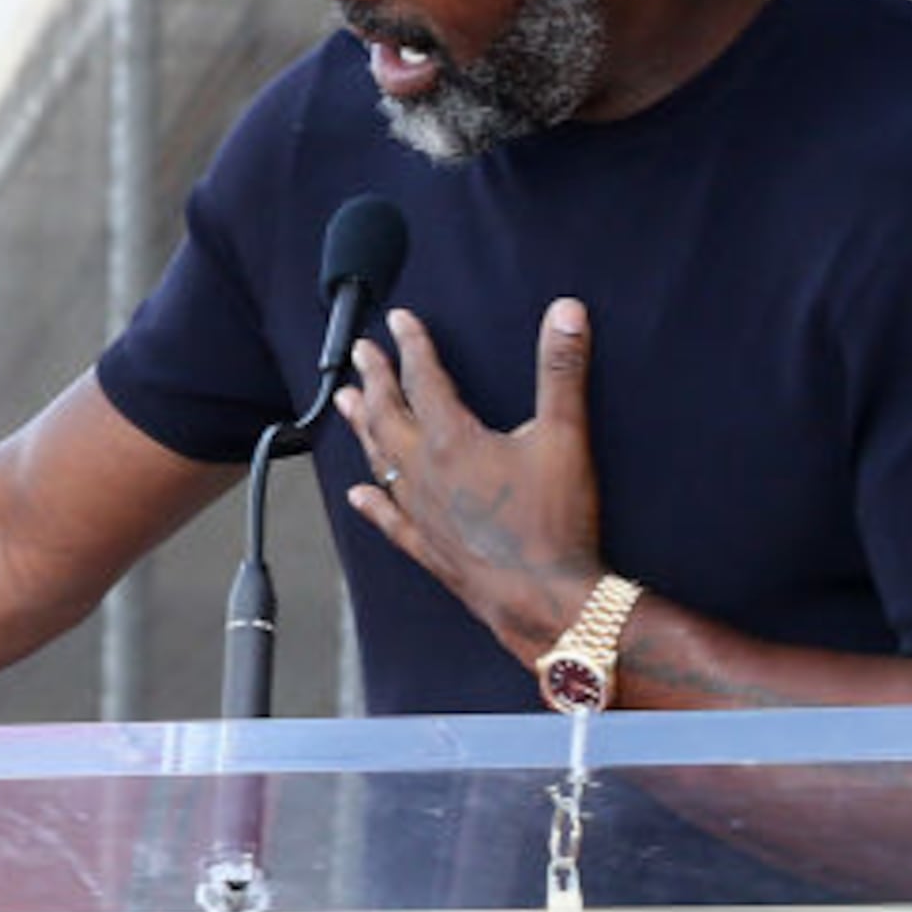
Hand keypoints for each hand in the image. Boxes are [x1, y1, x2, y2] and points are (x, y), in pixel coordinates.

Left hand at [336, 299, 604, 659]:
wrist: (542, 598)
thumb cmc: (554, 521)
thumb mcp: (565, 434)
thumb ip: (562, 370)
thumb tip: (566, 313)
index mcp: (452, 439)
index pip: (424, 377)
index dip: (411, 344)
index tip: (398, 320)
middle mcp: (424, 473)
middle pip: (388, 414)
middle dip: (374, 379)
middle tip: (361, 353)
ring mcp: (419, 512)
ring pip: (378, 459)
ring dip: (361, 426)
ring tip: (346, 402)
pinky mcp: (426, 547)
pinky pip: (388, 519)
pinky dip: (371, 502)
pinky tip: (358, 494)